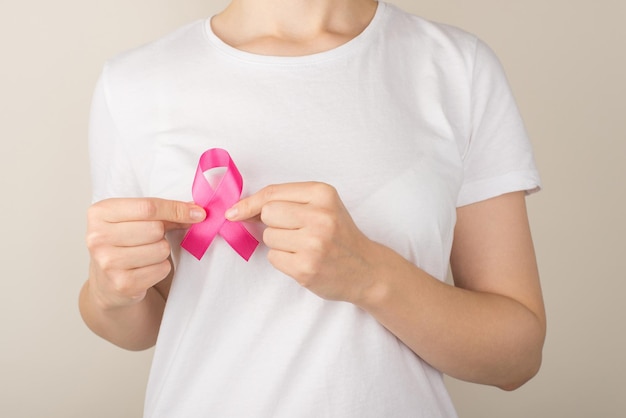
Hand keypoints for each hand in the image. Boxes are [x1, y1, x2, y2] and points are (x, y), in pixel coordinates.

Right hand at [86, 198, 205, 308]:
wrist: (107, 282)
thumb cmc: (125, 242)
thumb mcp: (135, 220)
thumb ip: (163, 212)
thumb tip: (196, 212)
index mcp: (100, 213)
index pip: (148, 207)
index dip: (177, 209)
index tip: (198, 213)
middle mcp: (98, 237)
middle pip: (155, 229)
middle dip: (163, 233)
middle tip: (154, 238)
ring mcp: (107, 262)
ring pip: (160, 249)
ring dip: (162, 252)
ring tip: (146, 254)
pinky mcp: (122, 283)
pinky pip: (161, 269)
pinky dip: (161, 268)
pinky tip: (146, 268)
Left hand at [226, 182, 375, 301]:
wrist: (367, 269)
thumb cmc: (339, 235)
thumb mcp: (322, 206)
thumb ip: (287, 201)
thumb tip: (240, 210)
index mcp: (323, 194)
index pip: (272, 193)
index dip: (249, 203)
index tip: (234, 212)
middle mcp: (320, 216)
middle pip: (267, 214)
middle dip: (271, 224)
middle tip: (292, 231)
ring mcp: (314, 244)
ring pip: (268, 237)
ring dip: (278, 244)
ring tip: (302, 247)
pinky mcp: (306, 268)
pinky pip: (273, 258)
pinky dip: (283, 260)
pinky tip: (303, 260)